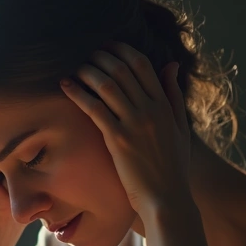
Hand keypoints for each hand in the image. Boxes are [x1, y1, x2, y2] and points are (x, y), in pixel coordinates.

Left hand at [60, 41, 192, 215]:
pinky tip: (65, 86)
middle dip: (101, 57)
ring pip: (107, 85)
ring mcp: (134, 124)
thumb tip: (171, 65)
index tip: (107, 46)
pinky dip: (78, 93)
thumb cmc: (173, 167)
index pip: (142, 65)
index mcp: (165, 105)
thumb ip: (174, 95)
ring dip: (89, 71)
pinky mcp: (118, 140)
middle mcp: (150, 110)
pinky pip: (94, 109)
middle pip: (122, 70)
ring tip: (76, 68)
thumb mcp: (180, 127)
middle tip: (87, 54)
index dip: (122, 50)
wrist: (167, 199)